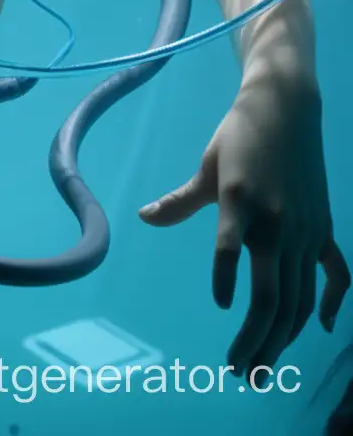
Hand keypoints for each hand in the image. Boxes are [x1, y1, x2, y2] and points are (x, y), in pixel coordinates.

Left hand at [138, 72, 349, 378]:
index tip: (222, 310)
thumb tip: (144, 217)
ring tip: (264, 367)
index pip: (231, 249)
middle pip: (272, 296)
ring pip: (299, 297)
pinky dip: (330, 302)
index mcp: (242, 203)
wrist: (286, 106)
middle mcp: (278, 223)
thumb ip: (180, 200)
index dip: (225, 279)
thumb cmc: (239, 135)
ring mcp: (306, 230)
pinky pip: (335, 273)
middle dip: (257, 340)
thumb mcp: (208, 167)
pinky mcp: (324, 228)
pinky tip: (318, 328)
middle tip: (239, 372)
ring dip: (282, 337)